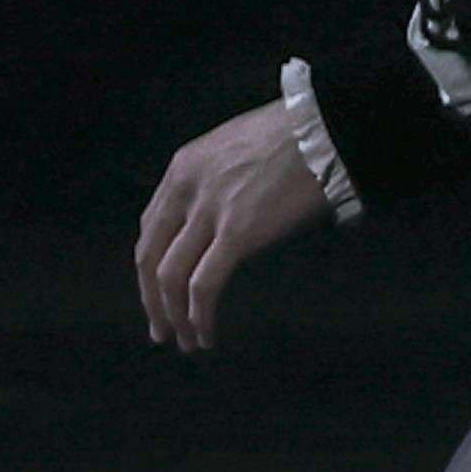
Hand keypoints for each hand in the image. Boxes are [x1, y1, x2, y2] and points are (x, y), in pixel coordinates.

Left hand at [135, 101, 324, 350]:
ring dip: (174, 317)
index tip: (157, 294)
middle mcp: (185, 189)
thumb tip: (214, 225)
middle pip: (150, 257)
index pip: (150, 229)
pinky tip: (206, 334)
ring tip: (188, 341)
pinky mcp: (237, 232)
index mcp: (181, 169)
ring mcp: (209, 210)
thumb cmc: (288, 139)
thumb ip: (211, 184)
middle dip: (152, 300)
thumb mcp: (230, 151)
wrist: (320, 129)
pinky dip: (199, 315)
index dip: (150, 268)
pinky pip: (204, 285)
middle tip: (163, 331)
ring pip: (170, 277)